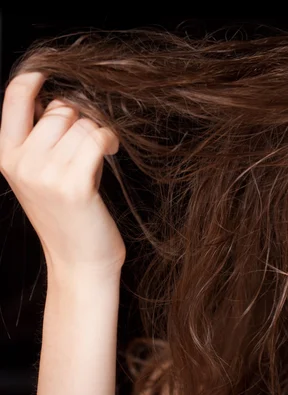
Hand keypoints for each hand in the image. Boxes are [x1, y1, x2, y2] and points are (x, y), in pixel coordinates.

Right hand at [0, 72, 125, 277]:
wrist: (80, 261)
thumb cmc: (70, 215)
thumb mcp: (43, 176)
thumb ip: (43, 141)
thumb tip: (60, 102)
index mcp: (8, 157)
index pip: (12, 102)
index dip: (30, 81)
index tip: (46, 73)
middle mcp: (21, 163)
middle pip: (61, 109)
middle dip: (80, 121)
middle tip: (87, 147)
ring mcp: (45, 174)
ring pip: (83, 123)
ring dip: (97, 133)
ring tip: (97, 157)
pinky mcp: (73, 184)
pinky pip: (98, 138)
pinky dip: (109, 140)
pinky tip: (110, 152)